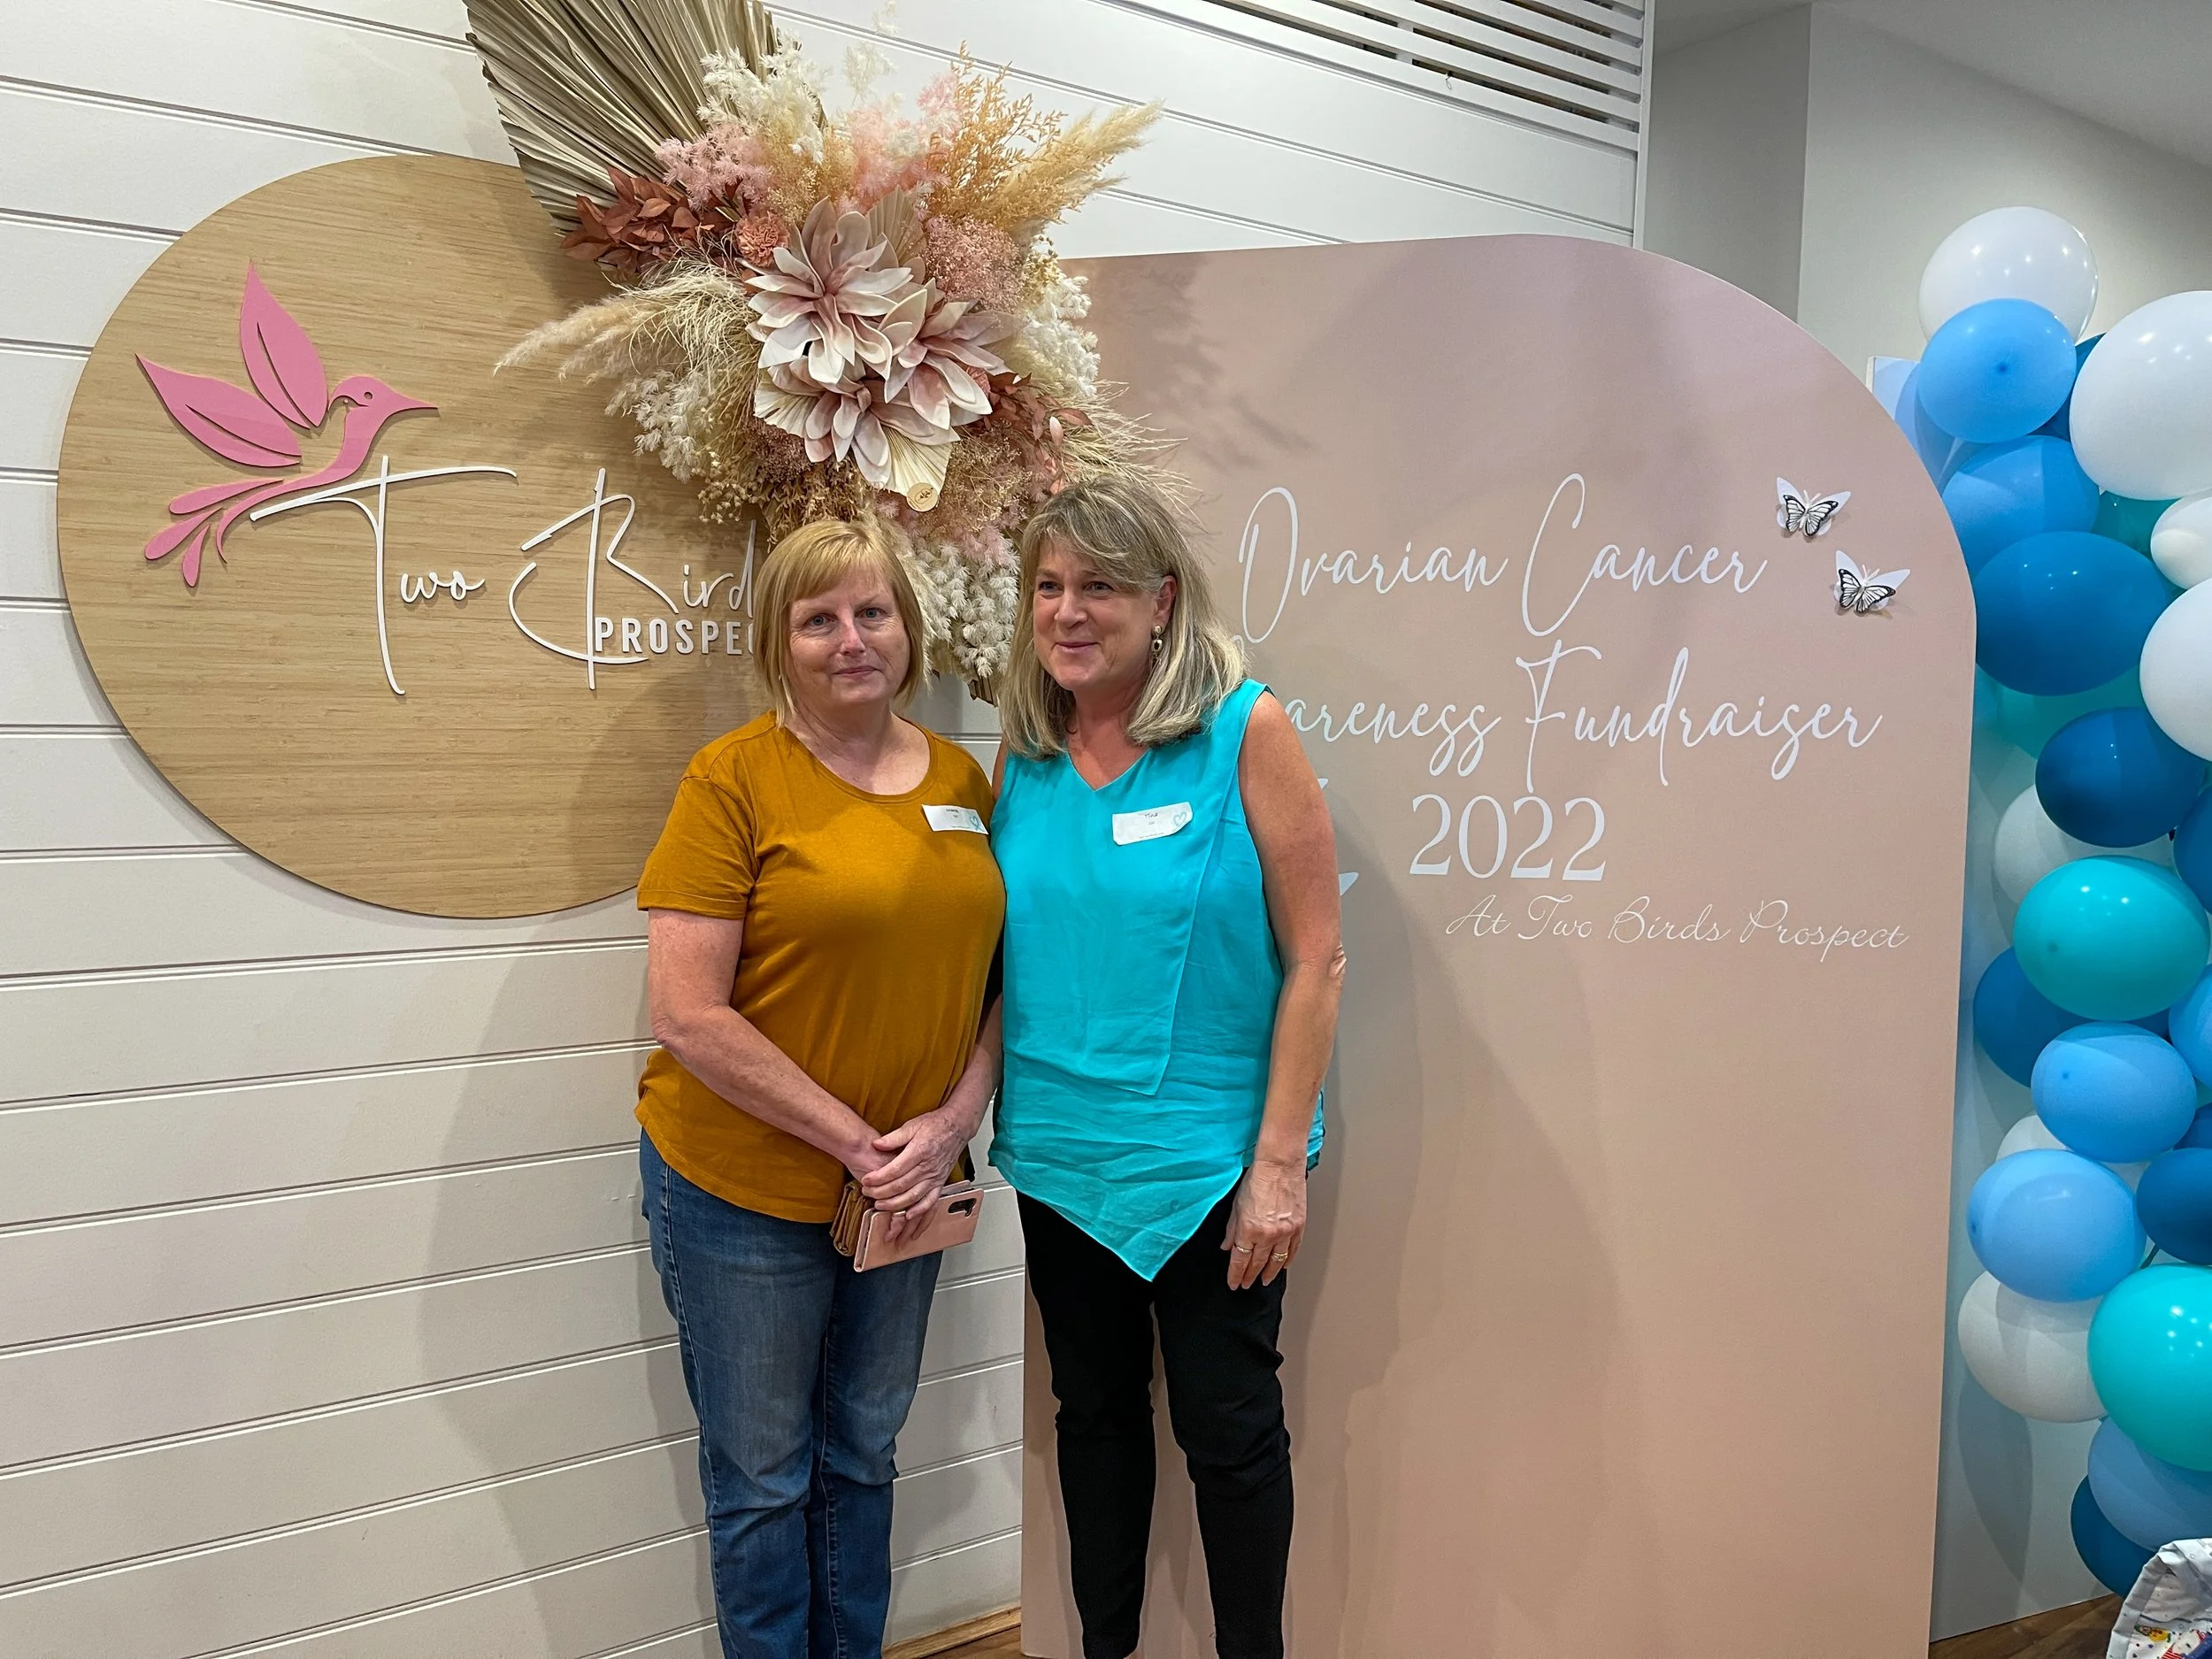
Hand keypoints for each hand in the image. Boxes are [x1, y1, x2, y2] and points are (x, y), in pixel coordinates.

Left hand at [860, 1107, 967, 1242]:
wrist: (957, 1126)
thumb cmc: (935, 1125)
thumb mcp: (912, 1125)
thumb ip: (894, 1137)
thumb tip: (876, 1144)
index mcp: (919, 1151)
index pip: (895, 1169)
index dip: (878, 1177)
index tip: (866, 1180)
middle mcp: (928, 1166)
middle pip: (901, 1185)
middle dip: (881, 1192)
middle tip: (867, 1193)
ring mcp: (935, 1176)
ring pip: (913, 1196)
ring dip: (895, 1204)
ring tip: (880, 1205)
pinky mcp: (940, 1182)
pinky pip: (931, 1200)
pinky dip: (920, 1210)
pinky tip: (908, 1215)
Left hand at [1222, 1156, 1305, 1289]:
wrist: (1280, 1165)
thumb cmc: (1258, 1179)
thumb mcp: (1236, 1205)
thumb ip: (1231, 1229)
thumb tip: (1226, 1246)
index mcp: (1249, 1229)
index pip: (1240, 1260)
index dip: (1236, 1275)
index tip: (1234, 1283)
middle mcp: (1268, 1234)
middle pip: (1257, 1263)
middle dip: (1250, 1277)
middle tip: (1247, 1284)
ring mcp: (1285, 1232)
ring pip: (1276, 1261)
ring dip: (1269, 1273)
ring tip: (1264, 1280)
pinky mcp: (1299, 1227)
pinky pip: (1293, 1250)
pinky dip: (1287, 1260)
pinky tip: (1283, 1265)